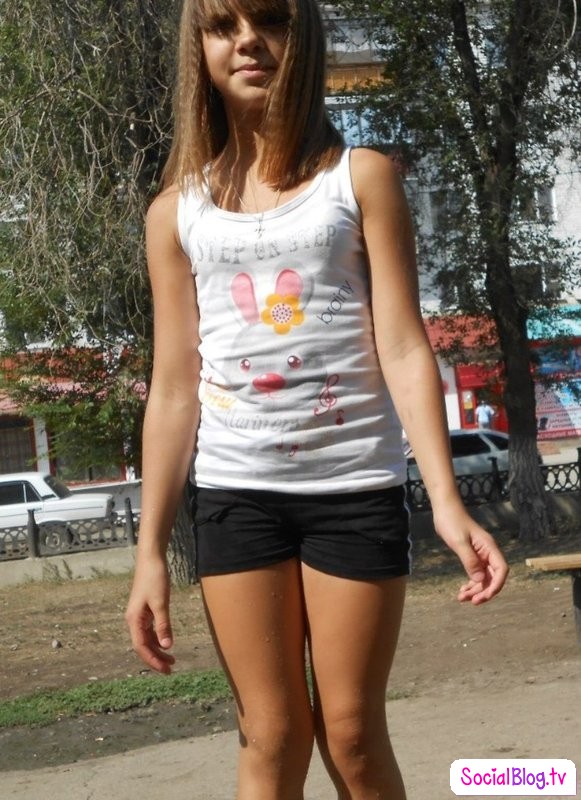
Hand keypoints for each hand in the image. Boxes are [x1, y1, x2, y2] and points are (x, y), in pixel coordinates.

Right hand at [125, 556, 175, 673]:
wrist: (151, 559)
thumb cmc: (154, 578)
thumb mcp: (161, 603)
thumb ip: (163, 625)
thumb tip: (167, 647)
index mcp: (134, 620)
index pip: (141, 647)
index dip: (152, 660)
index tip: (165, 670)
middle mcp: (134, 620)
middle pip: (143, 645)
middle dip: (156, 659)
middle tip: (171, 670)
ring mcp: (139, 615)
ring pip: (146, 639)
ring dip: (158, 650)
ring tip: (172, 660)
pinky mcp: (145, 609)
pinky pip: (149, 630)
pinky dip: (158, 638)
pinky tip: (166, 643)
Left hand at [433, 505, 508, 604]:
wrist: (445, 510)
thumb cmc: (452, 522)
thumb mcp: (459, 542)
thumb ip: (470, 561)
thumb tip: (481, 580)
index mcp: (490, 548)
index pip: (501, 570)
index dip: (496, 585)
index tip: (484, 596)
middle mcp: (488, 553)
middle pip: (493, 577)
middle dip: (484, 591)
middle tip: (472, 601)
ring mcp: (481, 555)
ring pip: (484, 578)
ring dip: (476, 590)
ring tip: (462, 598)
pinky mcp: (472, 556)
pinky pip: (476, 574)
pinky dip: (471, 584)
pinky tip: (462, 590)